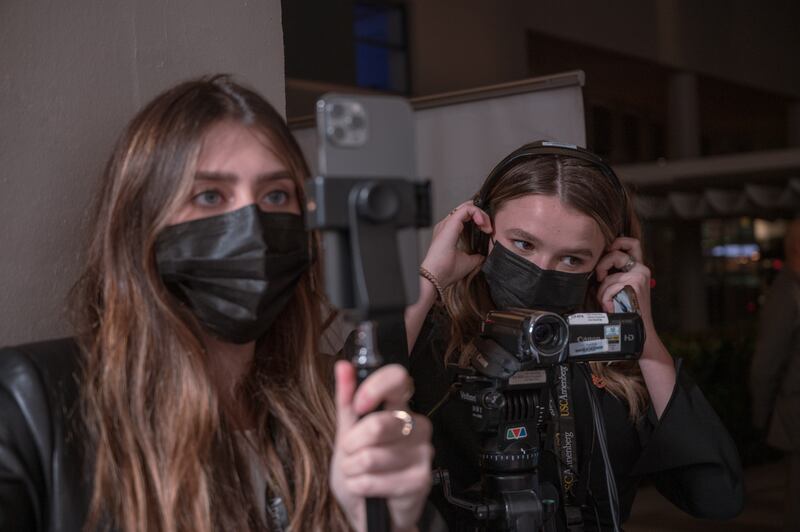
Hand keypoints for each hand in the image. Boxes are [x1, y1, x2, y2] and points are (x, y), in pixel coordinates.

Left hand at [330, 362, 432, 531]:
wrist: (368, 509)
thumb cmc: (361, 469)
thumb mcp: (347, 432)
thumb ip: (346, 400)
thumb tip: (344, 367)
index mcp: (400, 407)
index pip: (398, 379)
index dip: (374, 390)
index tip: (359, 405)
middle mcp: (416, 425)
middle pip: (378, 423)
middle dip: (352, 444)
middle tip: (352, 453)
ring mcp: (422, 452)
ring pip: (371, 455)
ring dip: (353, 469)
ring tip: (359, 472)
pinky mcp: (421, 479)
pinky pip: (376, 479)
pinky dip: (361, 486)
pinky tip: (367, 487)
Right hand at [420, 201, 491, 288]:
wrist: (437, 276)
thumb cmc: (447, 271)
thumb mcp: (468, 262)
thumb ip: (475, 256)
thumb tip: (483, 255)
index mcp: (448, 233)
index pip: (464, 217)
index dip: (478, 219)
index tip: (487, 232)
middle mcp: (446, 225)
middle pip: (466, 209)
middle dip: (481, 215)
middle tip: (489, 228)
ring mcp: (447, 223)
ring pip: (467, 206)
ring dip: (481, 214)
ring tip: (487, 227)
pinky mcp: (451, 223)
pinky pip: (467, 209)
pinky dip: (478, 213)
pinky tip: (483, 223)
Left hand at [595, 237, 676, 416]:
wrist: (638, 331)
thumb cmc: (623, 312)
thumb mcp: (616, 290)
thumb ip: (610, 276)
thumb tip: (593, 267)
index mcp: (638, 269)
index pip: (633, 244)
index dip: (619, 241)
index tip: (607, 249)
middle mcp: (641, 269)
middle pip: (616, 253)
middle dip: (601, 265)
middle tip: (598, 279)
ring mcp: (639, 275)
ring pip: (608, 275)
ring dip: (602, 291)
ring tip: (608, 304)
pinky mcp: (635, 283)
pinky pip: (609, 286)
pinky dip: (605, 298)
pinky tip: (612, 308)